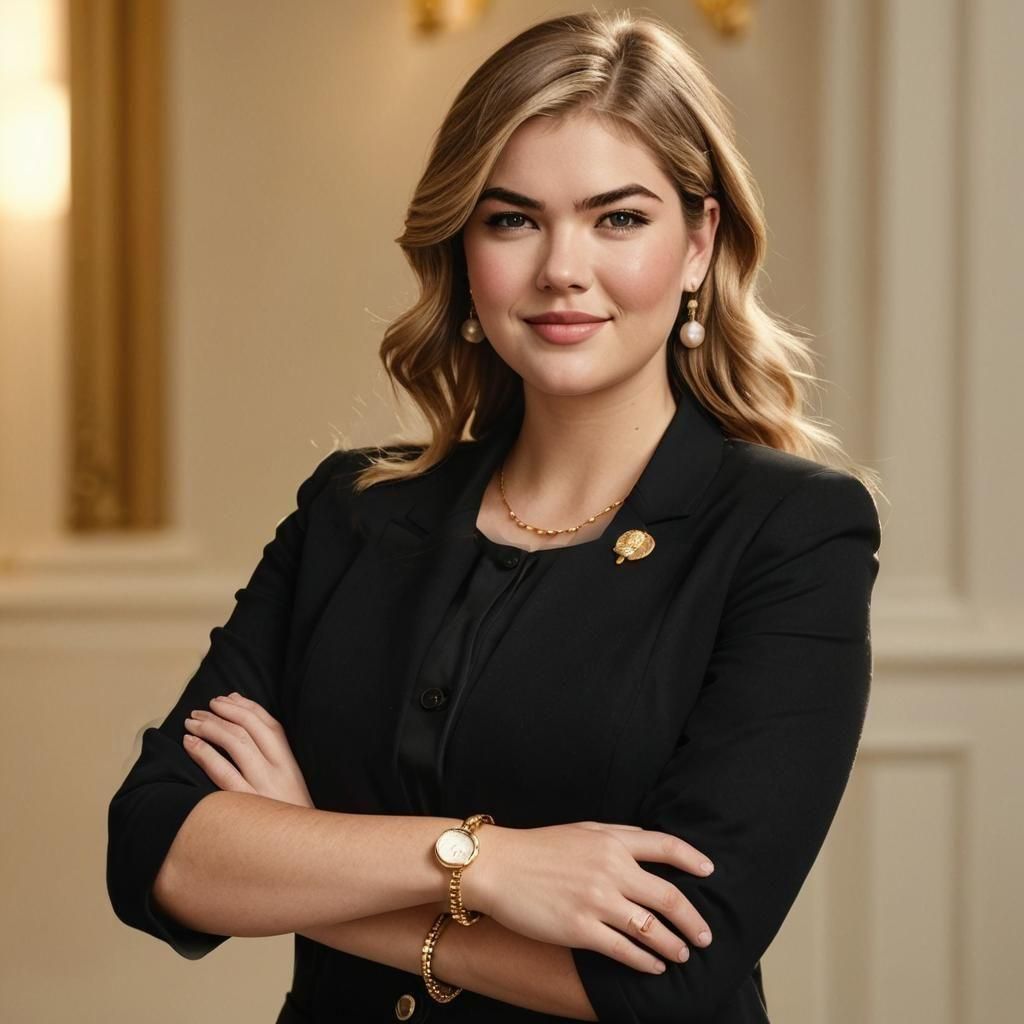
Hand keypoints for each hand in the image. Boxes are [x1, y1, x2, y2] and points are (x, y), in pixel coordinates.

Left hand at [181, 692, 313, 808]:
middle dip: (223, 712)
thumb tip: (249, 734)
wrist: (304, 856)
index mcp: (291, 764)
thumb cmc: (290, 821)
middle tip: (202, 709)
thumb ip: (274, 763)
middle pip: (250, 729)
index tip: (226, 699)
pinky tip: (191, 744)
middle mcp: (278, 771)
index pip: (270, 724)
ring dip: (211, 727)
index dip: (246, 706)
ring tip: (192, 722)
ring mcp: (262, 787)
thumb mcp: (291, 788)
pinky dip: (205, 753)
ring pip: (236, 744)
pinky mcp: (246, 804)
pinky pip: (222, 772)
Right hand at [462, 820, 714, 974]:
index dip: (693, 858)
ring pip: (651, 928)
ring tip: (683, 954)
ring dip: (674, 945)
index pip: (666, 846)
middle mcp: (610, 869)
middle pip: (668, 896)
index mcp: (612, 841)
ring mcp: (597, 901)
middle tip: (705, 935)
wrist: (497, 867)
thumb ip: (617, 836)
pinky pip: (624, 950)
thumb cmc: (539, 848)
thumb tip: (648, 843)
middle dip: (693, 920)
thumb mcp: (582, 830)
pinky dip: (646, 961)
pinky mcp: (580, 930)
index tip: (710, 872)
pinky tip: (654, 966)